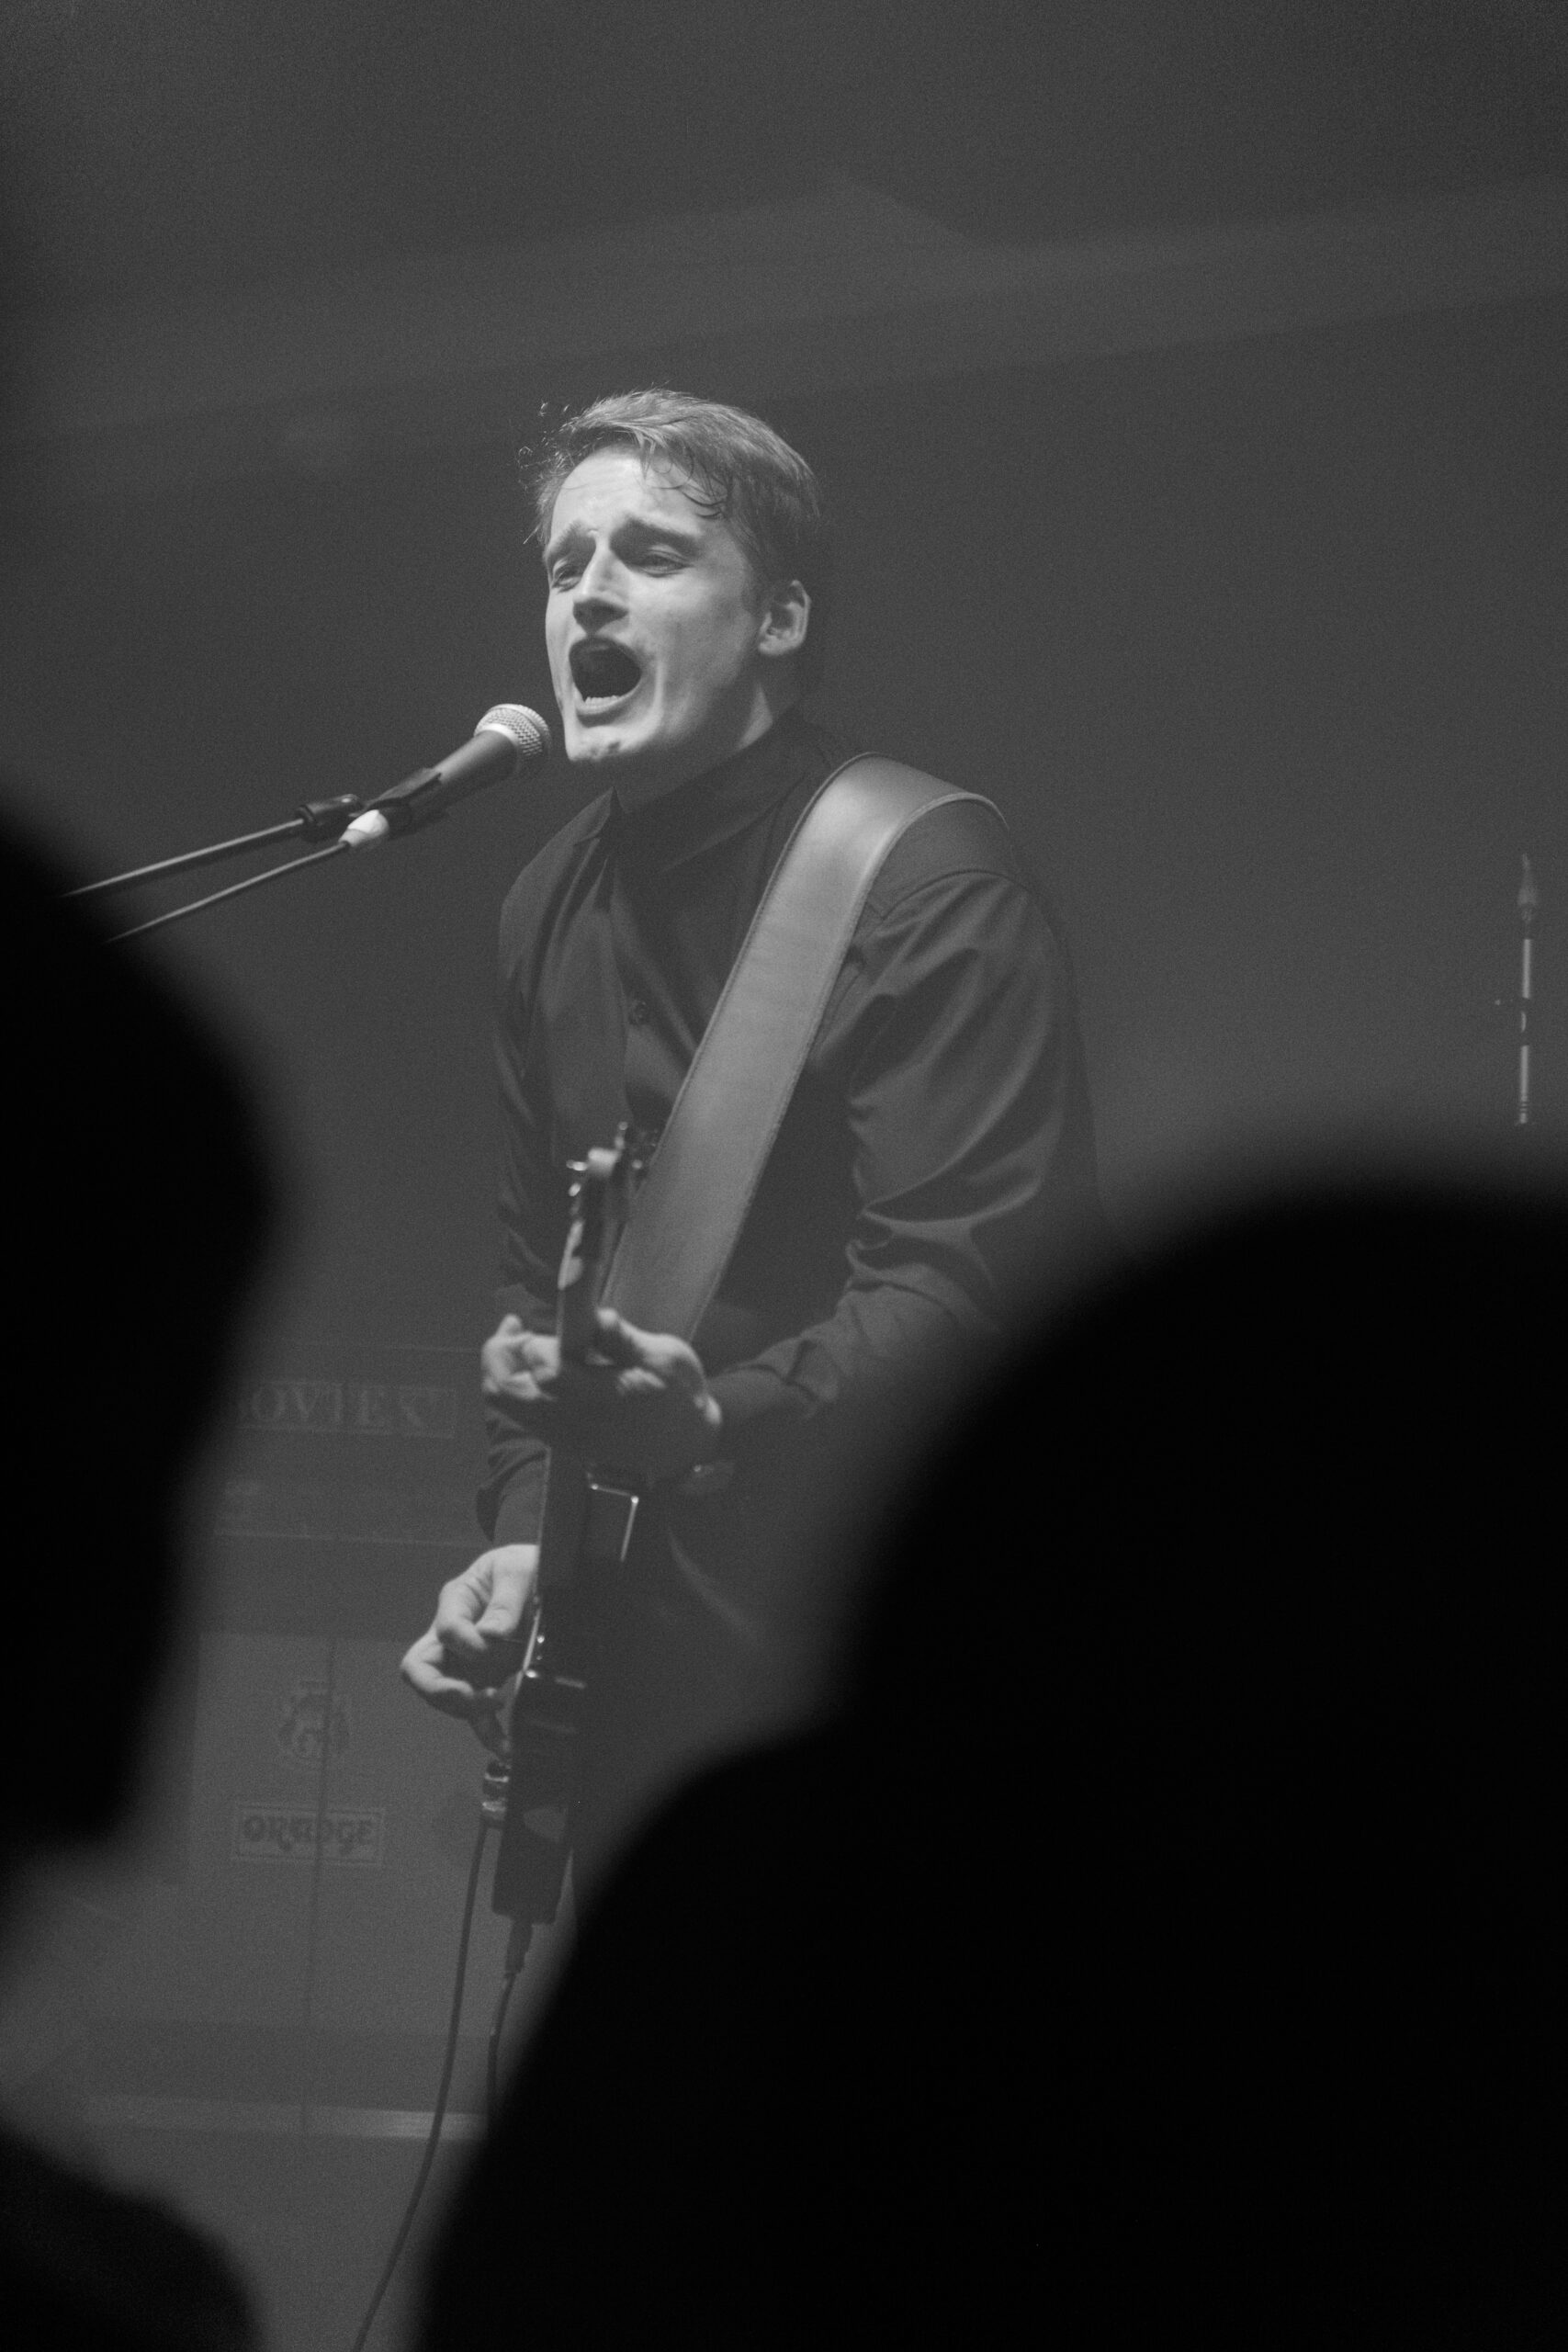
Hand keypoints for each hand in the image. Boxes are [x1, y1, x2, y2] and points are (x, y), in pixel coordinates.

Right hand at [399, 1543, 538, 1754]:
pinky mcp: (487, 1678)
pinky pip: (477, 1712)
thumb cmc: (526, 1566)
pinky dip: (489, 1733)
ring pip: (444, 1695)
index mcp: (457, 1600)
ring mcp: (467, 1660)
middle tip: (473, 1696)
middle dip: (442, 1689)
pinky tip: (505, 1748)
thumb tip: (492, 1635)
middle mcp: (454, 1634)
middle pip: (420, 1669)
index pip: (445, 1630)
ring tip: (498, 1708)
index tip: (496, 1643)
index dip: (467, 1643)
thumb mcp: (519, 1570)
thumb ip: (506, 1600)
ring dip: (465, 1710)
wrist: (545, 1576)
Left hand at [481, 1307, 722, 1481]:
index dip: (534, 1343)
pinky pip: (519, 1415)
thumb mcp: (665, 1356)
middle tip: (514, 1327)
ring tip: (523, 1341)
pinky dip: (514, 1386)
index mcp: (599, 1399)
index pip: (544, 1371)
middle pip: (504, 1392)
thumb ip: (624, 1338)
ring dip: (503, 1369)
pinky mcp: (561, 1441)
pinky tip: (537, 1366)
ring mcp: (562, 1435)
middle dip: (498, 1353)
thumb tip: (596, 1315)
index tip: (543, 1325)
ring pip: (505, 1405)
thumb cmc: (680, 1394)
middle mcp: (572, 1422)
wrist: (686, 1445)